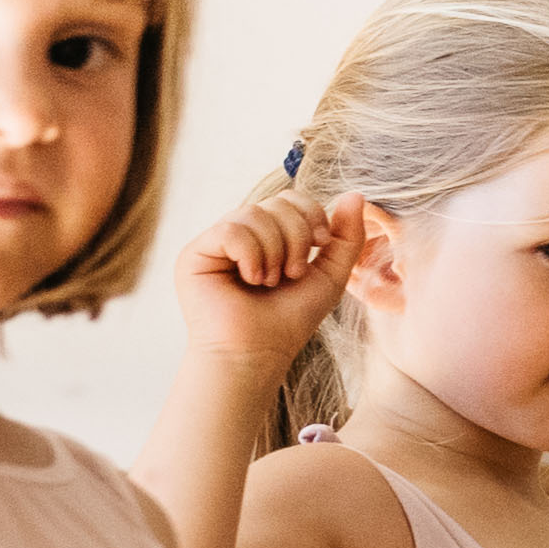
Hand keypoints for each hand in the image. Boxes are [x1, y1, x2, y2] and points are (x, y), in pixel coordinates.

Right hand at [175, 184, 363, 372]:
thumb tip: (355, 194)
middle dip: (296, 236)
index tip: (320, 246)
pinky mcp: (193, 255)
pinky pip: (230, 229)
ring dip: (274, 250)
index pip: (289, 198)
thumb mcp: (330, 274)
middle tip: (292, 273)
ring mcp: (213, 245)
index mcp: (265, 238)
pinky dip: (250, 254)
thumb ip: (347, 236)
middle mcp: (238, 237)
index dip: (311, 214)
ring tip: (269, 281)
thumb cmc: (289, 321)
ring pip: (253, 213)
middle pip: (276, 201)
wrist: (256, 353)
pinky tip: (249, 279)